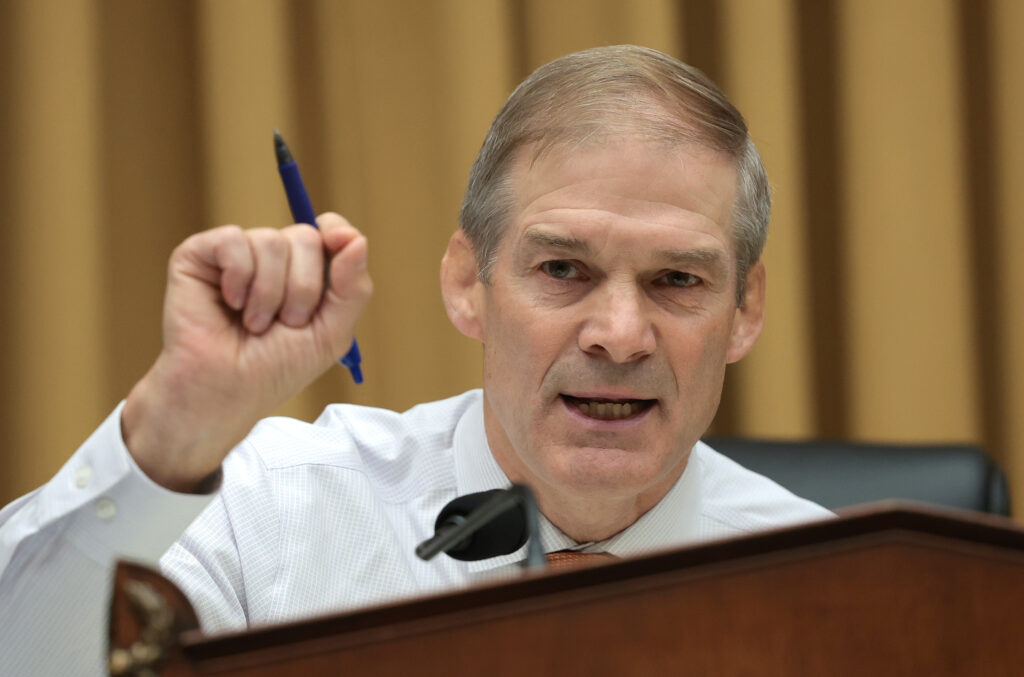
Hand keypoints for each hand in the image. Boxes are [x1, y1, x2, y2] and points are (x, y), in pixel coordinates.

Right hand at [122, 213, 371, 491]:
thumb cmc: (275, 368)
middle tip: (285, 323)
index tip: (338, 243)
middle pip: (305, 237)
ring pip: (270, 240)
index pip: (329, 230)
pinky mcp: (199, 255)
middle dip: (303, 288)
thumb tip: (357, 239)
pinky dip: (239, 277)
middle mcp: (272, 259)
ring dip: (269, 293)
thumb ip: (353, 288)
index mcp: (305, 272)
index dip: (336, 232)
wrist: (226, 391)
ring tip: (255, 324)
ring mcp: (236, 255)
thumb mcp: (331, 334)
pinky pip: (232, 240)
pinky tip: (230, 304)